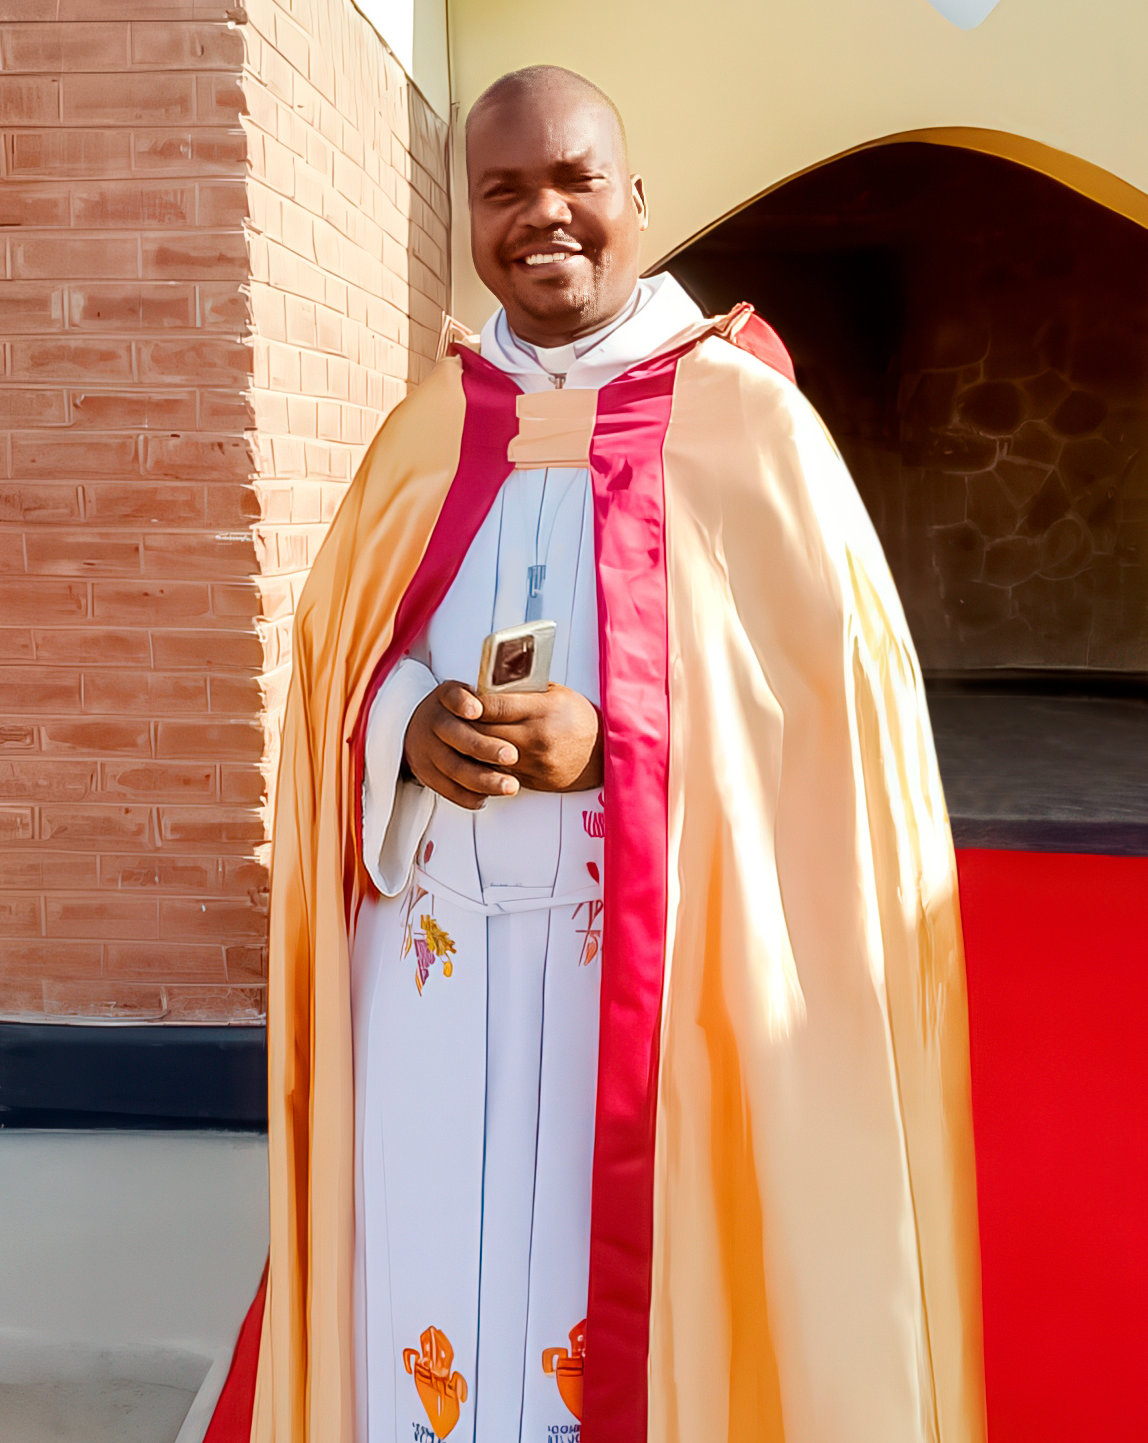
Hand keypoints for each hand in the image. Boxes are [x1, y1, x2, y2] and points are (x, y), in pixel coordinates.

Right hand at [403, 681, 521, 810]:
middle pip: (455, 734)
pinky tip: (488, 797)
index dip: (463, 702)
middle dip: (484, 747)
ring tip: (511, 786)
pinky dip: (468, 795)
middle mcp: (432, 721)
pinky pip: (446, 789)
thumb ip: (496, 696)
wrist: (423, 728)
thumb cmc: (462, 712)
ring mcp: (426, 749)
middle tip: (512, 756)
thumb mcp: (473, 694)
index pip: (452, 696)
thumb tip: (530, 688)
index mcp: (446, 697)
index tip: (478, 710)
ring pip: (453, 767)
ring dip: (483, 779)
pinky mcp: (426, 773)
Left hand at [475, 684, 602, 793]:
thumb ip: (523, 691)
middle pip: (485, 732)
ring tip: (465, 736)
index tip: (464, 700)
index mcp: (544, 710)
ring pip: (486, 755)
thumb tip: (490, 685)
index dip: (473, 703)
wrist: (602, 753)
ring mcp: (534, 762)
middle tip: (457, 717)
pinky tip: (481, 754)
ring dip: (473, 746)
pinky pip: (498, 771)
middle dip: (467, 724)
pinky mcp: (531, 779)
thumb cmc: (578, 718)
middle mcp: (537, 738)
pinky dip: (486, 762)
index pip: (495, 706)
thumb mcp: (555, 694)